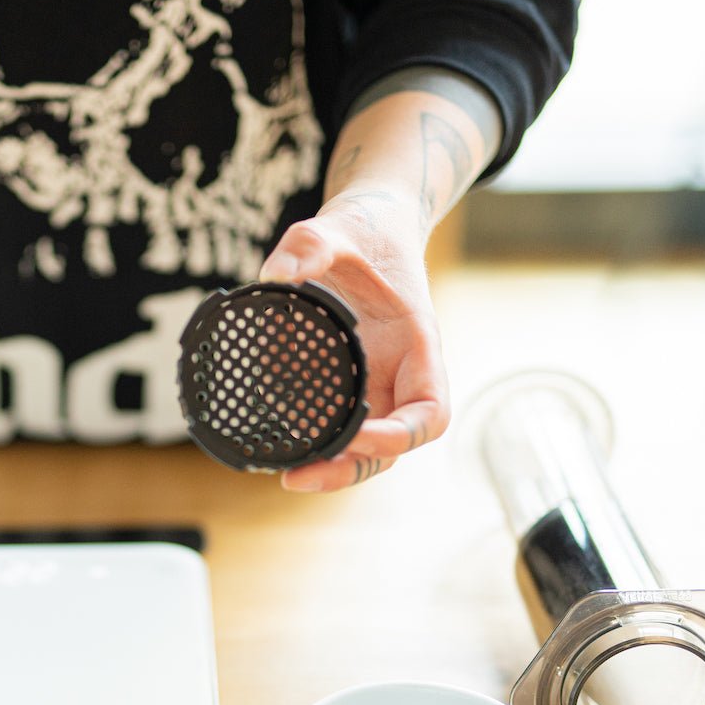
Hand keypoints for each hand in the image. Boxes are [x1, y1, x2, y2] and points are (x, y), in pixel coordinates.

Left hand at [259, 189, 449, 491]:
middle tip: (300, 477)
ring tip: (288, 475)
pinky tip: (280, 449)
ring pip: (364, 446)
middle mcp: (399, 373)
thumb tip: (274, 273)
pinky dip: (315, 443)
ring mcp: (373, 382)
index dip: (399, 435)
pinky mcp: (344, 382)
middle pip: (392, 445)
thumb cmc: (366, 231)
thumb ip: (308, 246)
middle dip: (352, 467)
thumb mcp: (336, 228)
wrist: (367, 227)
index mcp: (416, 346)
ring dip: (333, 468)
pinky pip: (336, 424)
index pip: (429, 412)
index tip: (359, 435)